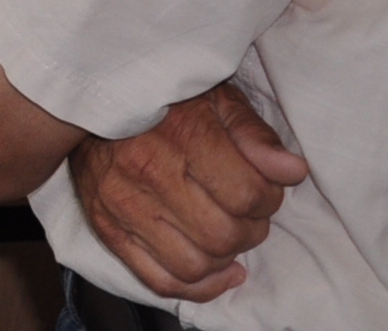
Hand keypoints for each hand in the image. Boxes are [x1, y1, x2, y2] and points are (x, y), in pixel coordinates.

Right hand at [69, 84, 310, 301]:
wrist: (94, 104)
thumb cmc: (165, 103)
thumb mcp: (217, 100)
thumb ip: (255, 135)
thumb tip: (293, 171)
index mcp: (180, 134)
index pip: (246, 195)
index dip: (269, 197)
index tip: (264, 187)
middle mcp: (147, 172)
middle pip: (224, 235)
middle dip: (251, 229)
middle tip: (248, 211)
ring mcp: (123, 206)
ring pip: (196, 264)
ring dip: (226, 256)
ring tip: (228, 231)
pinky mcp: (107, 229)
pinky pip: (161, 280)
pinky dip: (198, 286)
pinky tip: (218, 269)